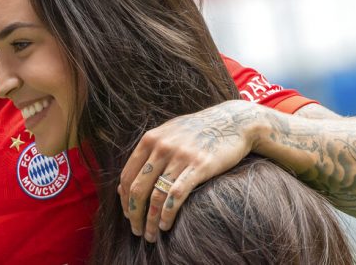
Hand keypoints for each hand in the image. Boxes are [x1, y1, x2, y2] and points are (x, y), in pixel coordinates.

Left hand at [117, 100, 259, 241]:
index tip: (128, 215)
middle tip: (137, 231)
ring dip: (150, 220)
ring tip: (152, 235)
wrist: (231, 121)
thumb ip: (147, 155)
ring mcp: (180, 156)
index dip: (124, 200)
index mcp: (150, 140)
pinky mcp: (199, 166)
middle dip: (134, 215)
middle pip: (137, 189)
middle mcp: (161, 147)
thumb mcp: (168, 135)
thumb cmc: (197, 131)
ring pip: (155, 196)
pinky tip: (165, 224)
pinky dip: (167, 213)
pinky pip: (176, 195)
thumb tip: (124, 184)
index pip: (127, 176)